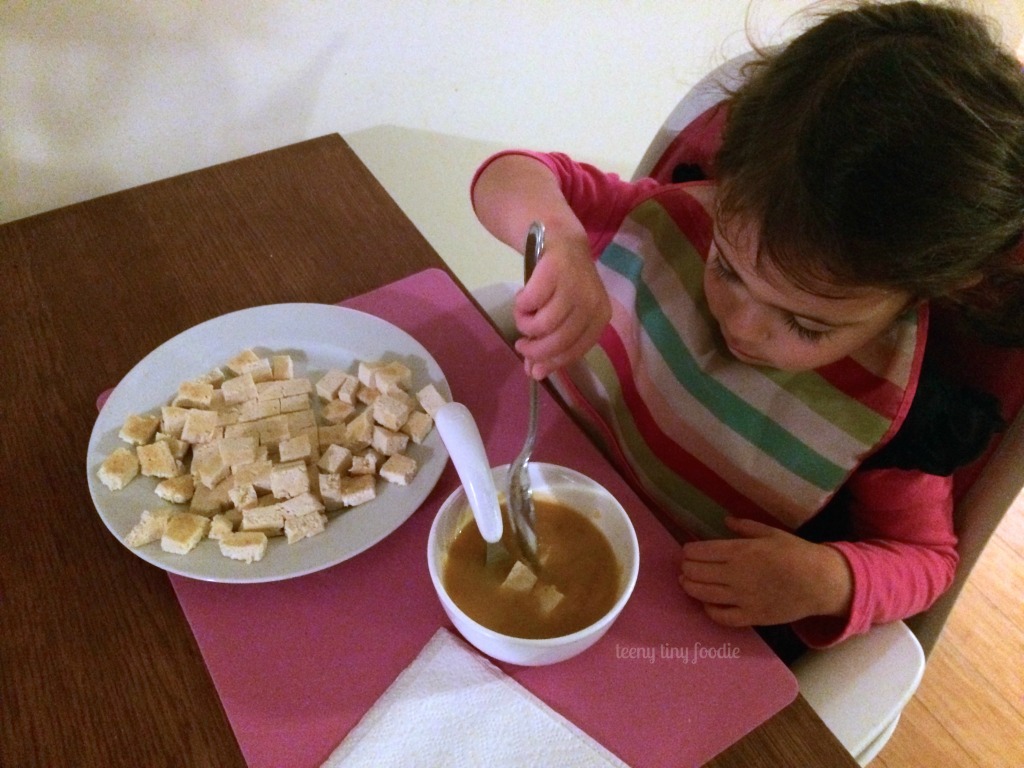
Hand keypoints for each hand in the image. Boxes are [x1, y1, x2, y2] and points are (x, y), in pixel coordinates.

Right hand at [513, 227, 610, 378]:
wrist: (561, 241)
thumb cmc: (563, 284)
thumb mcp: (564, 315)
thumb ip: (550, 343)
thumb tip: (533, 373)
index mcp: (599, 318)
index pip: (574, 351)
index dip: (551, 363)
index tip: (532, 367)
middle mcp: (592, 304)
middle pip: (558, 341)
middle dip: (534, 349)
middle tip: (520, 344)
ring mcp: (574, 286)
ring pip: (542, 324)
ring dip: (525, 324)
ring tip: (522, 315)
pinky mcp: (555, 271)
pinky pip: (529, 302)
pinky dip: (521, 305)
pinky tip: (522, 298)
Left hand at [678, 516, 852, 626]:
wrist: (822, 582)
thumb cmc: (797, 553)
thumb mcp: (771, 533)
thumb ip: (745, 527)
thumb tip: (725, 520)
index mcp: (740, 551)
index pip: (701, 552)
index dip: (689, 552)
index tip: (687, 551)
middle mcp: (736, 575)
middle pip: (696, 573)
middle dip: (686, 568)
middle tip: (686, 566)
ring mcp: (742, 598)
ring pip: (704, 594)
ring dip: (690, 587)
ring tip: (686, 582)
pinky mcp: (751, 617)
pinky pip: (722, 617)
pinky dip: (709, 610)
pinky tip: (706, 603)